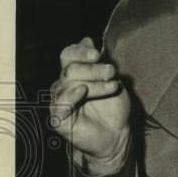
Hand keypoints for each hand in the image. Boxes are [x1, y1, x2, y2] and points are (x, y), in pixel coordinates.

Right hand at [49, 37, 130, 172]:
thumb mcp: (111, 81)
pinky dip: (71, 96)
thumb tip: (86, 40)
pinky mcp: (59, 119)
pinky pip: (60, 104)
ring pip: (69, 84)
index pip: (68, 55)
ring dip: (94, 83)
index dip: (80, 52)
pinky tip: (83, 92)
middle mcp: (64, 86)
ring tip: (113, 86)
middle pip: (70, 68)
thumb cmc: (114, 109)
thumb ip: (98, 62)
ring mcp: (60, 102)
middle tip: (112, 72)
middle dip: (93, 68)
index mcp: (74, 74)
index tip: (98, 54)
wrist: (118, 136)